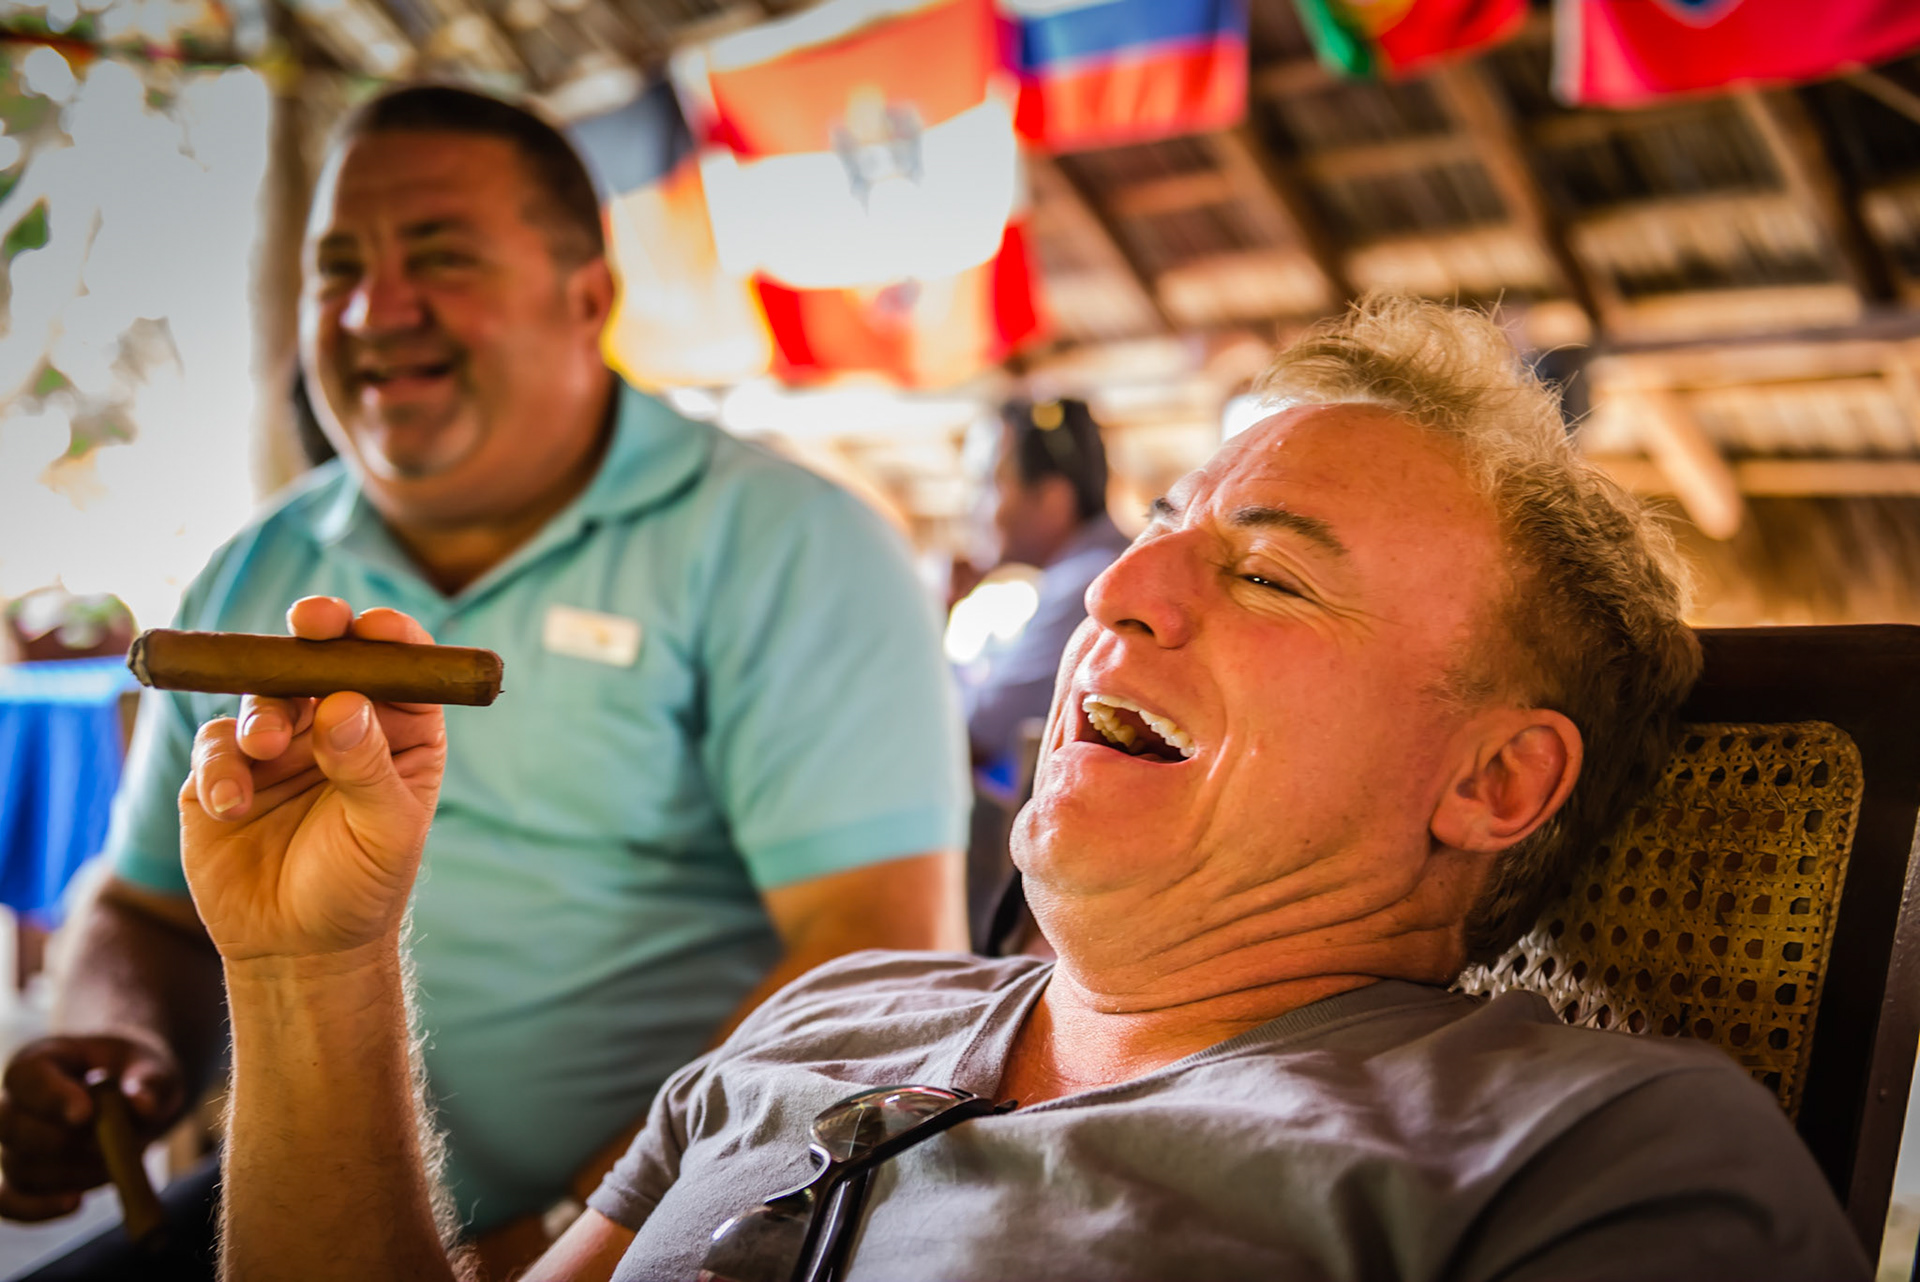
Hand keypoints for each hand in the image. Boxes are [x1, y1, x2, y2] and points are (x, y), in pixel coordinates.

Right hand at [0, 1035, 181, 1220]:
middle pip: (12, 1128)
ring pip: (21, 1168)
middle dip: (63, 1142)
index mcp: (40, 1060)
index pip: (27, 1078)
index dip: (52, 1098)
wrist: (130, 1095)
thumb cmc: (135, 1073)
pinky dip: (39, 1208)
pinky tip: (75, 1203)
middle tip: (109, 1145)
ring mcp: (14, 1143)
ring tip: (115, 1163)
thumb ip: (150, 1082)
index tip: (87, 1114)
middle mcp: (14, 1101)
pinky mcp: (22, 1177)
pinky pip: (12, 1201)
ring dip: (70, 1174)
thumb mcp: (153, 1066)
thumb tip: (143, 1107)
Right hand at [180, 597, 446, 962]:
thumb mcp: (384, 831)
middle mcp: (339, 724)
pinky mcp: (225, 771)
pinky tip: (231, 806)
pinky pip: (215, 745)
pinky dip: (220, 768)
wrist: (296, 947)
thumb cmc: (360, 886)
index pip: (399, 666)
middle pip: (325, 658)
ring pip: (264, 694)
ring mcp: (280, 744)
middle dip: (317, 633)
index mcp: (399, 731)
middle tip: (309, 624)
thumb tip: (343, 704)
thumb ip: (367, 767)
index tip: (373, 627)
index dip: (387, 636)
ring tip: (264, 747)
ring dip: (263, 712)